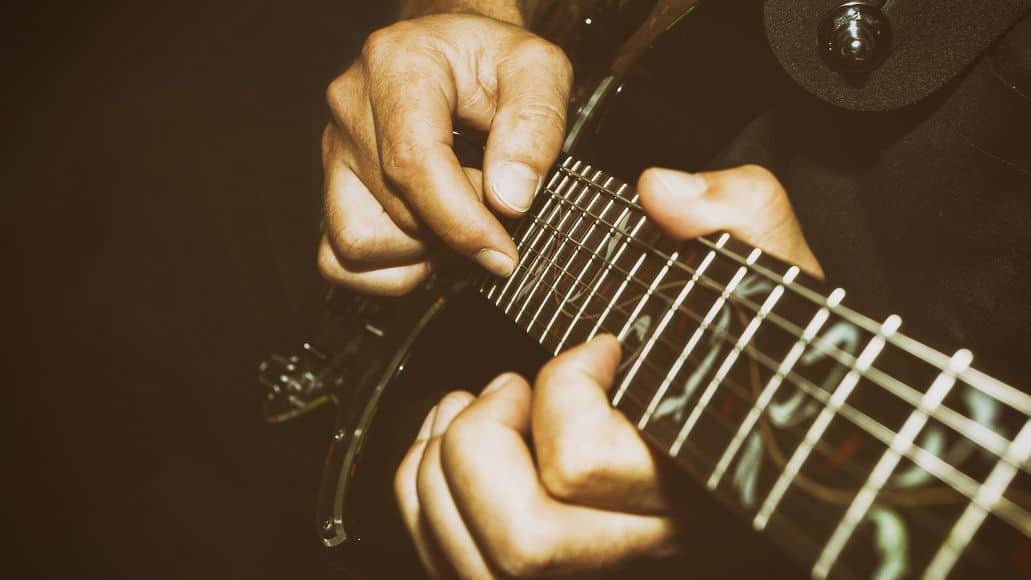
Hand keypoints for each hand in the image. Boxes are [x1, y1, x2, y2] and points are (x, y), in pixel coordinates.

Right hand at [318, 13, 572, 294]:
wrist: (455, 52)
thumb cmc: (495, 59)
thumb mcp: (539, 70)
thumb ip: (536, 124)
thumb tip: (511, 198)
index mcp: (397, 65)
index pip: (413, 162)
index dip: (460, 221)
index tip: (503, 254)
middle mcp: (352, 107)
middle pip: (397, 209)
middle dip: (457, 228)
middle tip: (494, 199)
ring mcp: (335, 151)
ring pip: (359, 242)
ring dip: (421, 250)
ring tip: (457, 212)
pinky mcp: (332, 187)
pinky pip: (340, 260)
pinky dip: (390, 269)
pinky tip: (427, 242)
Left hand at [394, 163, 823, 576]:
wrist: (772, 442)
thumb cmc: (764, 365)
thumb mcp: (769, 276)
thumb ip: (737, 216)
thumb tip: (663, 194)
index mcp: (695, 483)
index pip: (584, 465)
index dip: (566, 388)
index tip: (597, 347)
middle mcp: (639, 547)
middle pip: (522, 539)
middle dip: (483, 442)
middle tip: (512, 386)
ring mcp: (589, 570)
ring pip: (476, 560)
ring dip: (443, 465)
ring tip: (479, 408)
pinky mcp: (542, 571)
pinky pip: (449, 558)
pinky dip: (423, 493)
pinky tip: (456, 437)